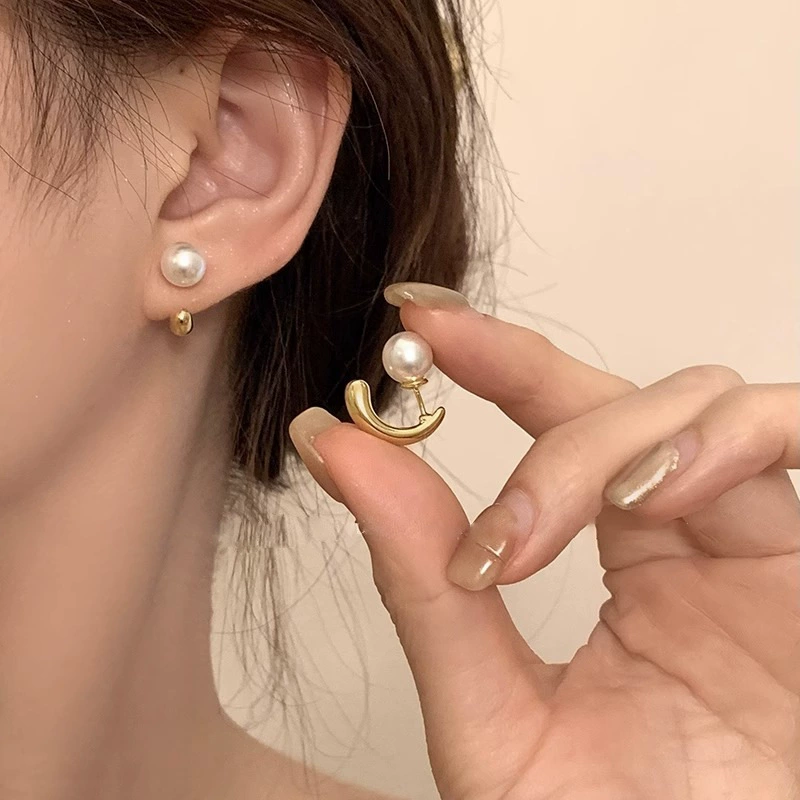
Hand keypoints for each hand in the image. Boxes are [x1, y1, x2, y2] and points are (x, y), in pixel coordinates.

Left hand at [295, 285, 799, 799]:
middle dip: (522, 374)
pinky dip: (722, 441)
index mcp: (623, 568)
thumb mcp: (492, 717)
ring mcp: (753, 542)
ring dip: (608, 434)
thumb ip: (422, 590)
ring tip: (533, 526)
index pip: (556, 425)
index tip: (414, 322)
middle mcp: (688, 538)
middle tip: (433, 361)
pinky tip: (654, 498)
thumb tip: (337, 454)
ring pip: (696, 403)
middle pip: (616, 398)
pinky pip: (794, 434)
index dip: (491, 357)